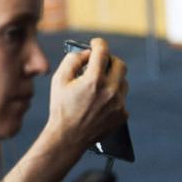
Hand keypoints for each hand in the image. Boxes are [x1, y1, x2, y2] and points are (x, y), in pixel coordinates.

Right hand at [47, 37, 128, 151]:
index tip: (96, 43)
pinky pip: (122, 99)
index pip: (103, 52)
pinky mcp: (123, 114)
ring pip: (123, 82)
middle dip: (110, 60)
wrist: (68, 137)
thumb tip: (87, 53)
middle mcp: (110, 91)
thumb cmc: (61, 108)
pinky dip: (114, 96)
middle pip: (120, 64)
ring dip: (113, 80)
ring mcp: (119, 104)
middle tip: (101, 62)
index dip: (99, 44)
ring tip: (99, 86)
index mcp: (94, 81)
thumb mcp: (59, 80)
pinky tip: (101, 102)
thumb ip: (72, 61)